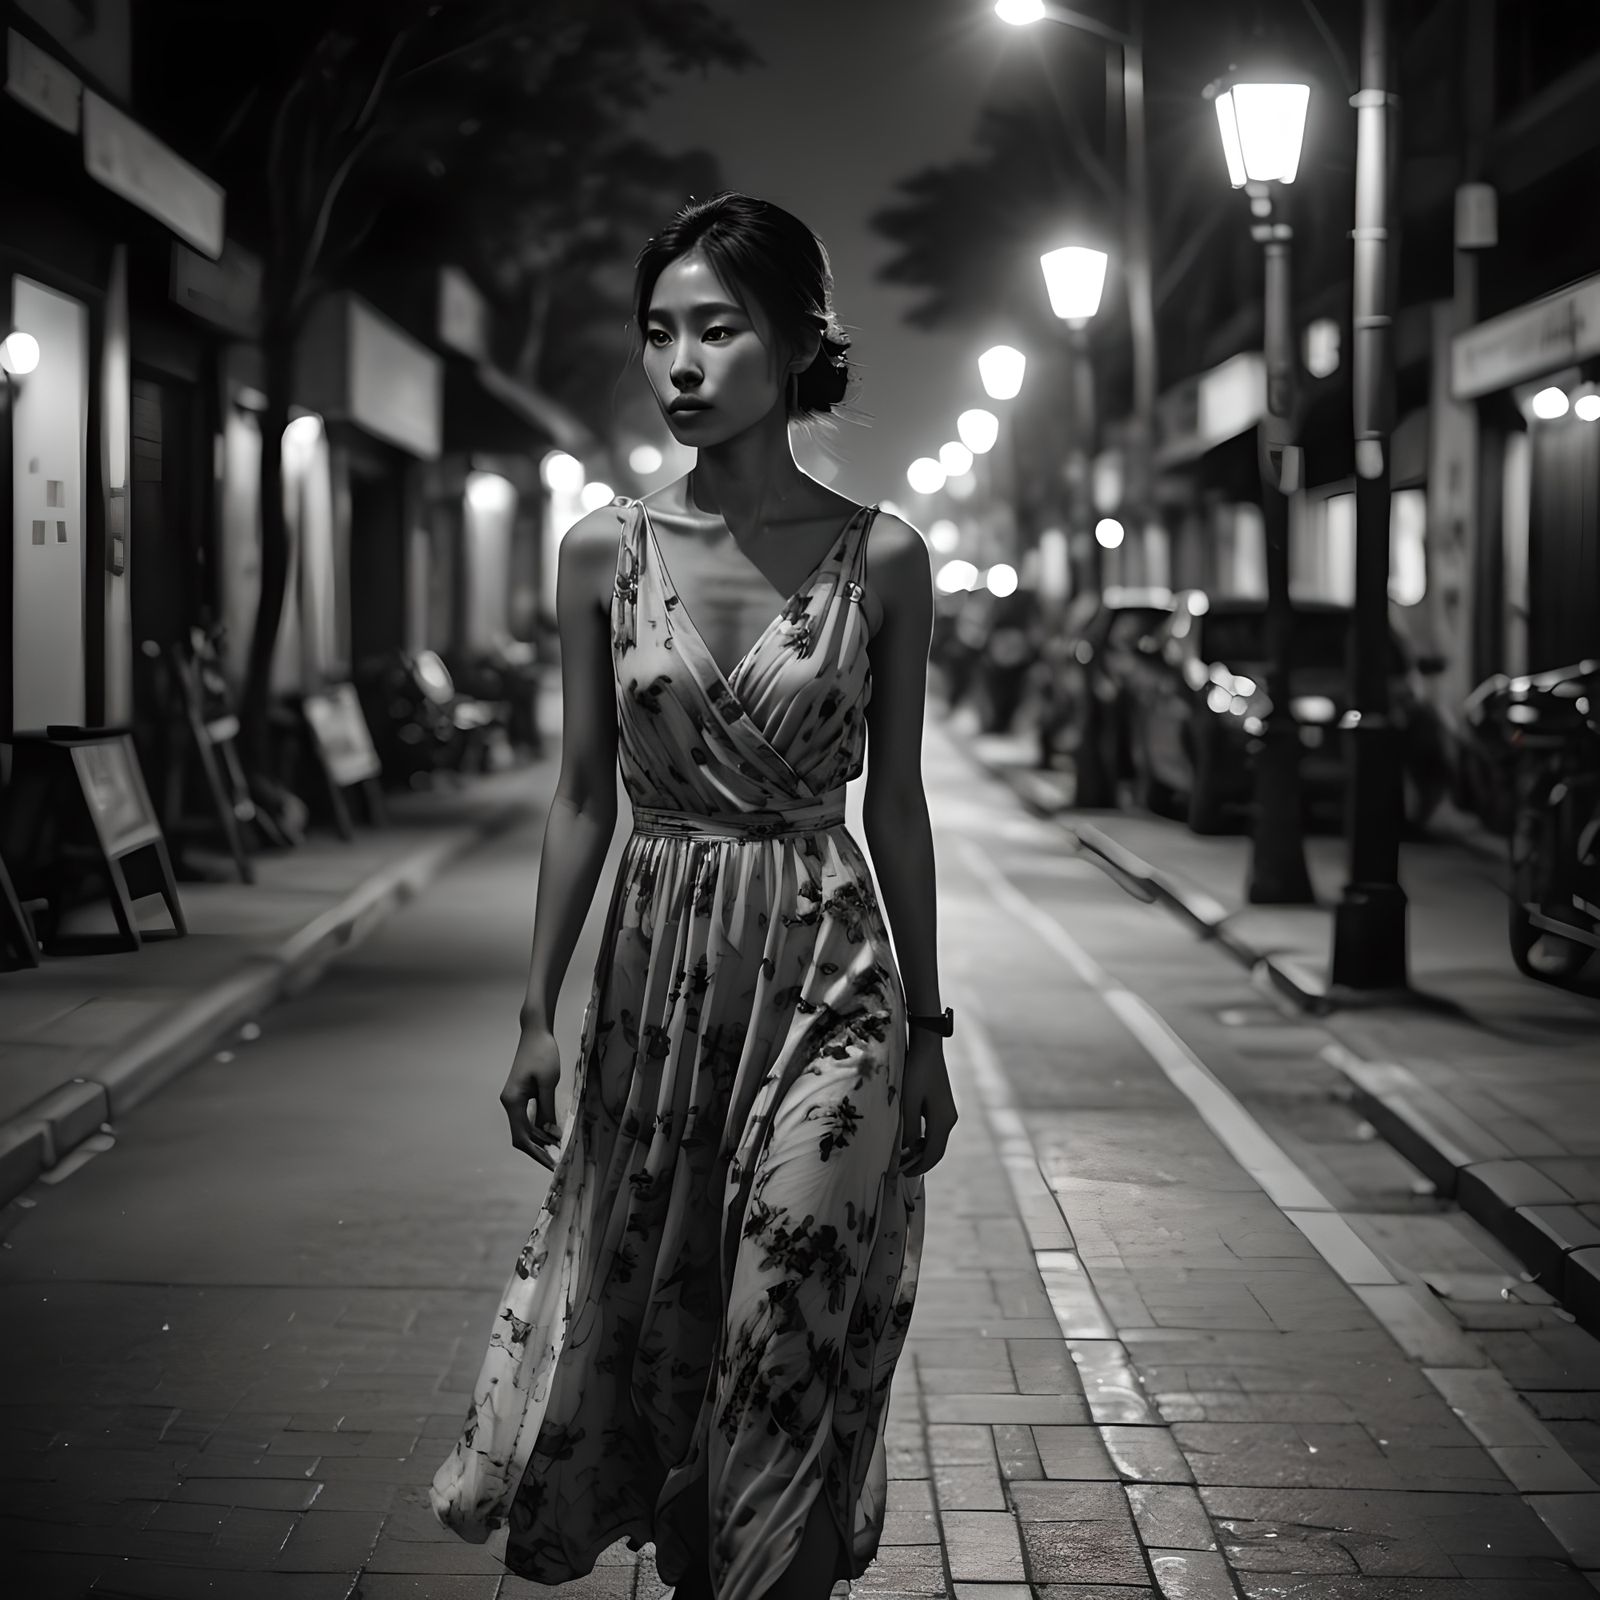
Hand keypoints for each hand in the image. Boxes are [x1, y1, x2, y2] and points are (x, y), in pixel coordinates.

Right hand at [501, 1025, 562, 1170]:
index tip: (551, 1164)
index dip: (536, 1153)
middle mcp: (509, 1102)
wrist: (535, 1032)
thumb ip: (547, 1110)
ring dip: (539, 1139)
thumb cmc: (542, 1053)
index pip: (522, 1137)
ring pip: (524, 1127)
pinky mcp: (520, 1094)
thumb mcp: (548, 1083)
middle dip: (538, 1150)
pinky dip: (538, 1127)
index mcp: (513, 1101)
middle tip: (557, 1161)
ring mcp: (513, 1098)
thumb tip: (550, 1135)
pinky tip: (552, 1132)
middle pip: (521, 1135)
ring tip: (558, 1149)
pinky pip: (527, 1117)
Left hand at [898, 1035, 956, 1177]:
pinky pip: (934, 1130)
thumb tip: (907, 1150)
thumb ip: (908, 1128)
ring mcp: (948, 1112)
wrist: (927, 1047)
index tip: (903, 1174)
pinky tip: (910, 1140)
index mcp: (943, 1121)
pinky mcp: (943, 1106)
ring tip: (902, 1157)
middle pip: (937, 1150)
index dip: (918, 1167)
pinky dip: (923, 1140)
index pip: (933, 1154)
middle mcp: (949, 1119)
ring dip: (921, 1151)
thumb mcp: (909, 1102)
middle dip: (920, 1162)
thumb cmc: (916, 1072)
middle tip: (901, 1170)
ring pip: (936, 1141)